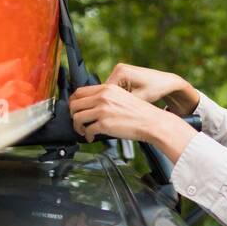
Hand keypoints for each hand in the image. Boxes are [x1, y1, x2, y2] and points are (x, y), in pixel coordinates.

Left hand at [67, 82, 196, 161]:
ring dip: (77, 126)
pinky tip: (91, 137)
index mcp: (107, 88)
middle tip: (78, 121)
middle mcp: (103, 97)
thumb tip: (92, 105)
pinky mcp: (105, 124)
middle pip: (75, 104)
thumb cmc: (140, 112)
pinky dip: (87, 135)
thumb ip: (107, 97)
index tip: (76, 109)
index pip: (80, 91)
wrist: (152, 122)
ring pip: (77, 117)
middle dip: (73, 115)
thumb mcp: (122, 96)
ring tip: (83, 131)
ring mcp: (103, 110)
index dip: (74, 101)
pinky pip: (88, 130)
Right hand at [104, 63, 195, 113]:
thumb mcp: (140, 99)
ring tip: (121, 109)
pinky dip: (118, 96)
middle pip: (105, 90)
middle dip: (108, 102)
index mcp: (121, 72)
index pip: (104, 91)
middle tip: (113, 114)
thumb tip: (110, 112)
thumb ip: (123, 103)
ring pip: (109, 90)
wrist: (167, 82)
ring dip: (113, 100)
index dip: (105, 104)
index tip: (107, 115)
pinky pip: (115, 88)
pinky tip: (125, 103)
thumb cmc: (156, 89)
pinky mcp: (123, 74)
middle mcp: (118, 68)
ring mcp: (120, 70)